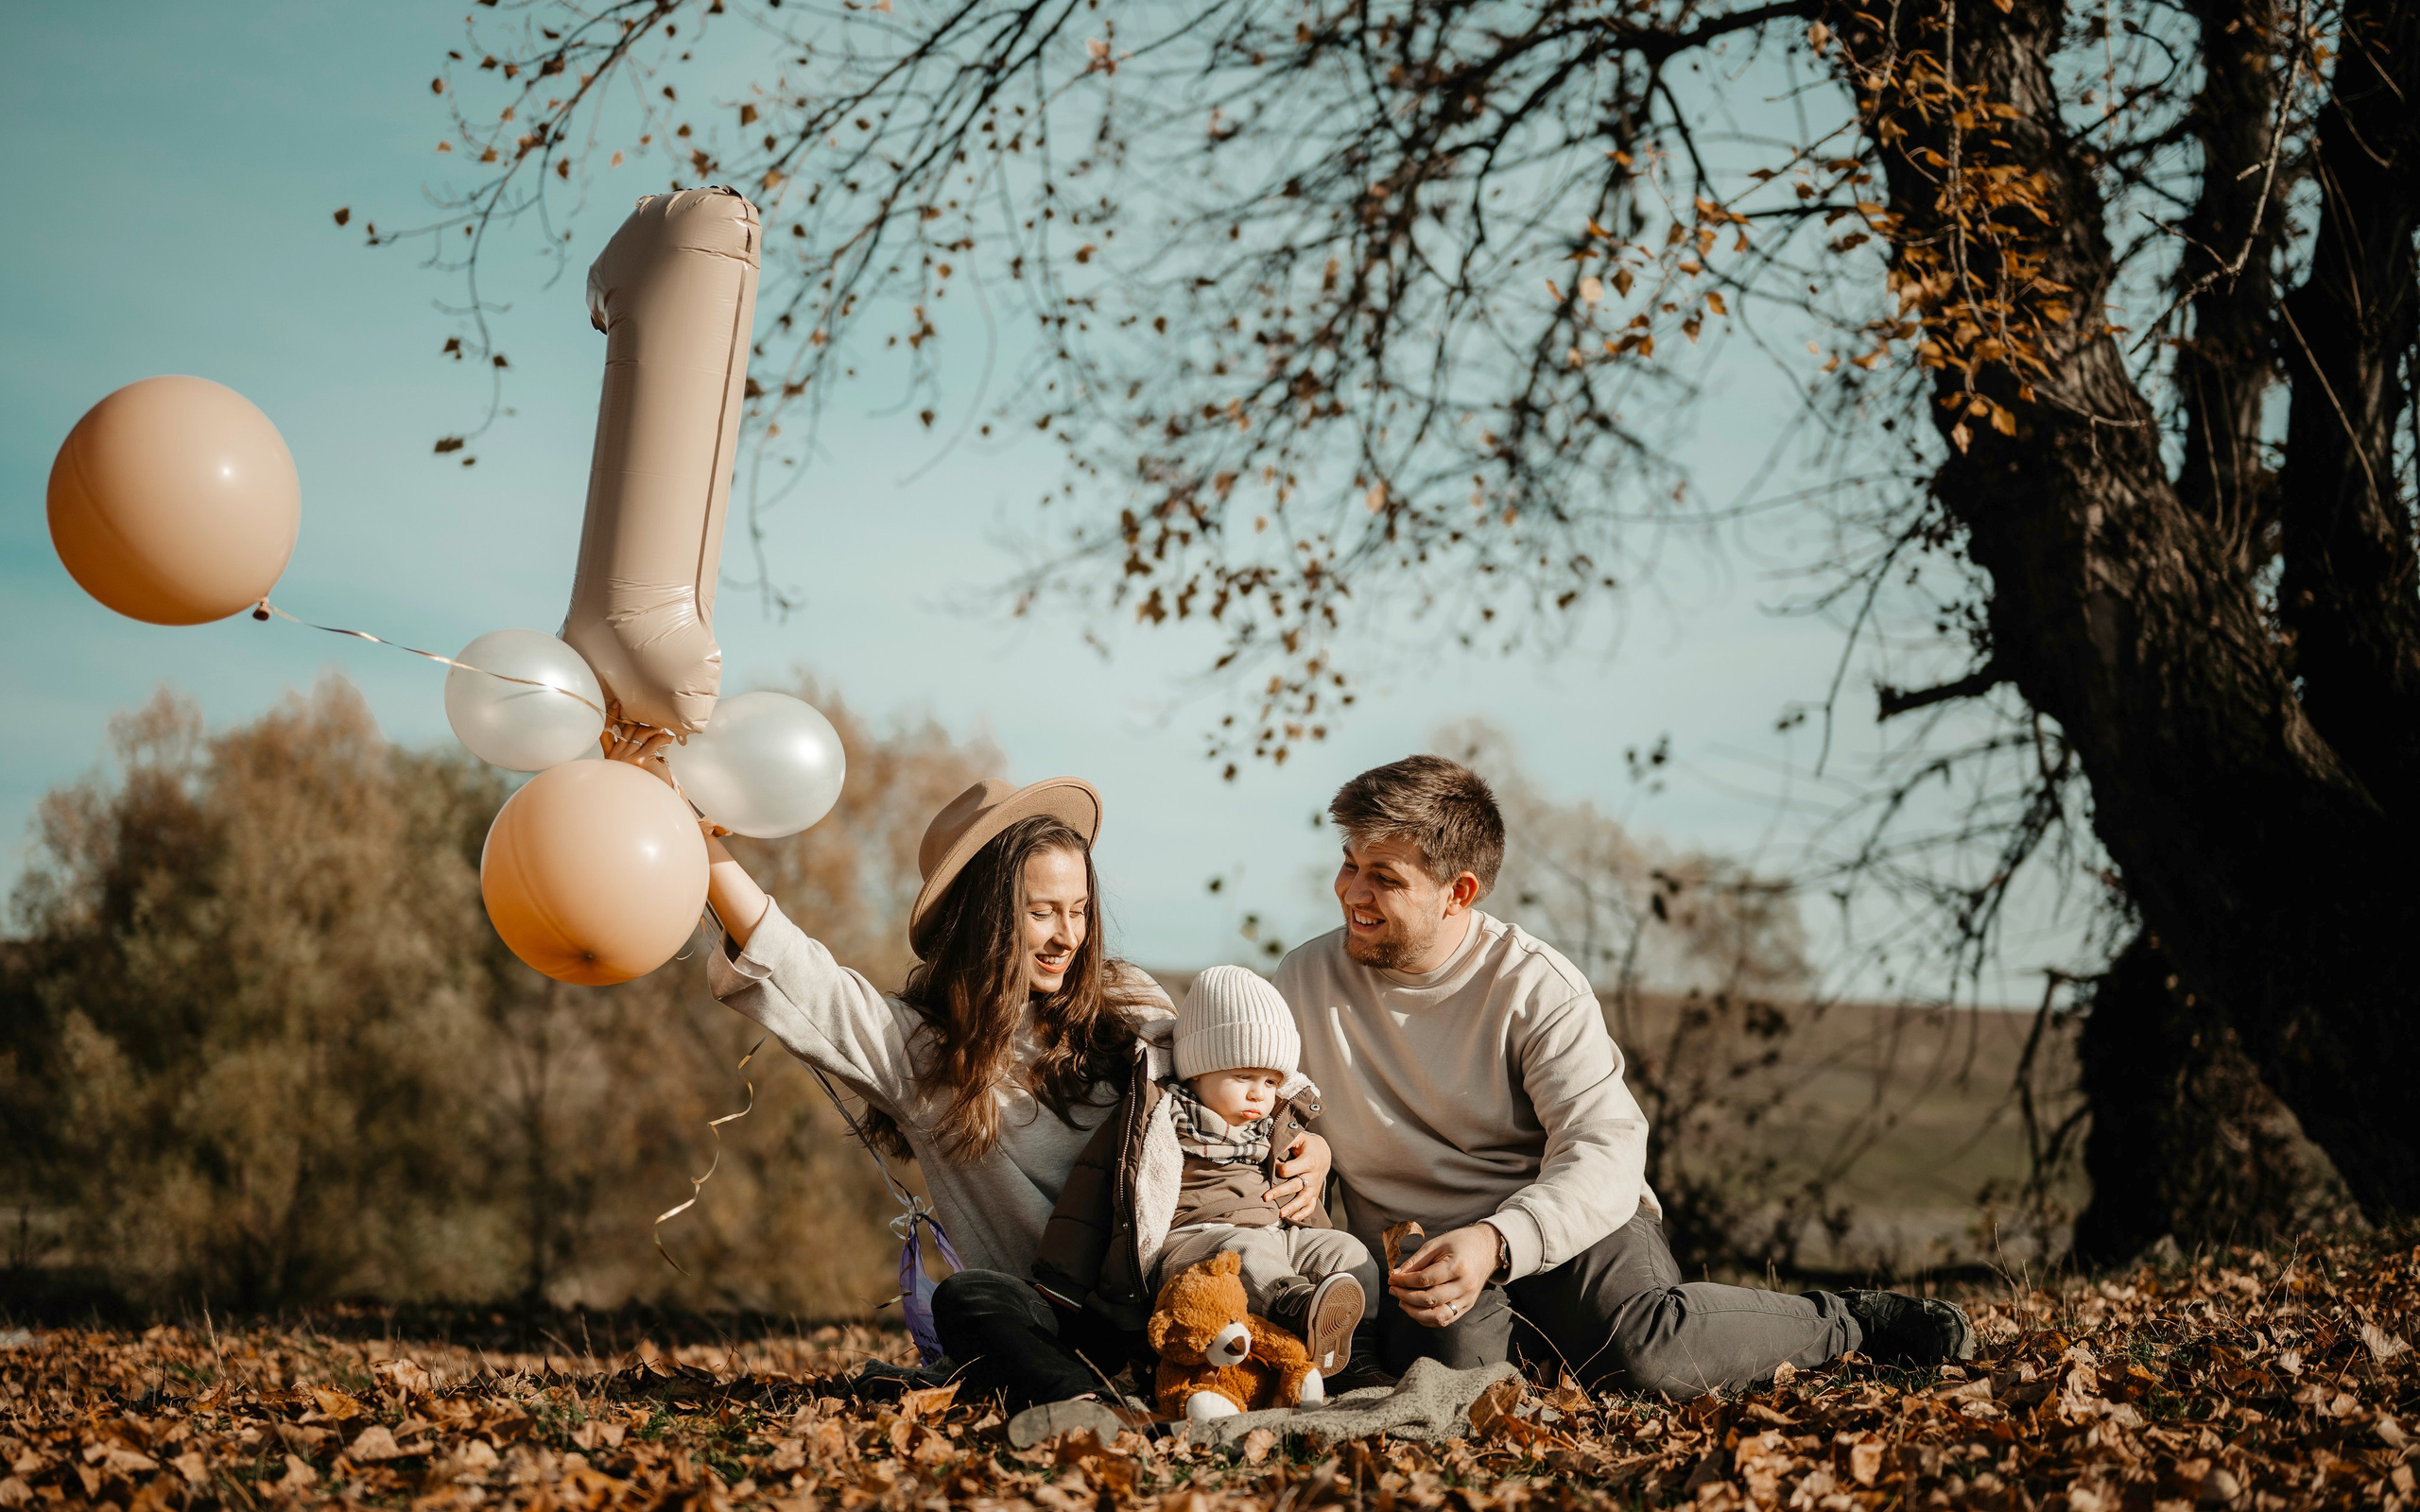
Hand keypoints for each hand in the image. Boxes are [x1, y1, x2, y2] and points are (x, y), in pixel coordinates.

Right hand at [600, 711, 728, 834]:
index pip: (606, 732)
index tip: (617, 704)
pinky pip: (653, 742)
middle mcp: (615, 758)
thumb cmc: (644, 784)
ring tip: (664, 729)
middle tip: (653, 715)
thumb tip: (638, 731)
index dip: (612, 717)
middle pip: (626, 729)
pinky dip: (663, 738)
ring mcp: (626, 759)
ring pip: (640, 733)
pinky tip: (670, 738)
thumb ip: (629, 752)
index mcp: (610, 758)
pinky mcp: (640, 761)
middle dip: (639, 720)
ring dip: (654, 728)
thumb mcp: (633, 767)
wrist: (651, 804)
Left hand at [1273, 1131, 1331, 1223]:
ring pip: (1303, 1199)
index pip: (1289, 1169)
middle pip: (1295, 1186)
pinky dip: (1303, 1214)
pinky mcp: (1315, 1193)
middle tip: (1265, 1198)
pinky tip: (1293, 1218)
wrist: (1323, 1153)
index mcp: (1309, 1161)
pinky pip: (1311, 1206)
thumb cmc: (1307, 1145)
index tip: (1273, 1165)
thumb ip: (1288, 1140)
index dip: (1278, 1168)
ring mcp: (1315, 1186)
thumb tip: (1272, 1146)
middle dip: (1280, 1192)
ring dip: (1292, 1207)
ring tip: (1280, 1213)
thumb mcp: (1299, 1137)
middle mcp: (1313, 1176)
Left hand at [1390, 1223, 1497, 1327]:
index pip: (1425, 1280)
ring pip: (1438, 1316)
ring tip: (1402, 1302)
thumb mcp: (1436, 1244)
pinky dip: (1427, 1319)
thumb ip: (1416, 1261)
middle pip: (1430, 1300)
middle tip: (1393, 1290)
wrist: (1487, 1249)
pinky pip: (1445, 1320)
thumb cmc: (1460, 1243)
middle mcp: (1464, 1286)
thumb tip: (1396, 1275)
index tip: (1392, 1279)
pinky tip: (1415, 1309)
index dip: (1404, 1282)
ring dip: (1415, 1313)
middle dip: (1406, 1297)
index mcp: (1457, 1267)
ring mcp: (1467, 1299)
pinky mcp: (1467, 1306)